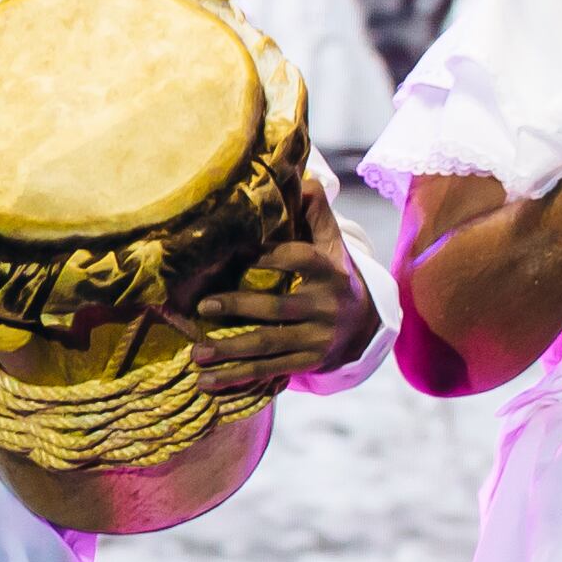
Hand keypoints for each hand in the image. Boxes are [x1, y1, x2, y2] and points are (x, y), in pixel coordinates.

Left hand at [189, 169, 382, 385]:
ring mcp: (316, 339)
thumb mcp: (332, 244)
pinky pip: (269, 371)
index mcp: (329, 272)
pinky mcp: (306, 362)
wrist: (365, 326)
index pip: (301, 260)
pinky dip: (236, 378)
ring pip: (269, 345)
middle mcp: (325, 307)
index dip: (274, 257)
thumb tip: (304, 177)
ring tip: (196, 354)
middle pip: (279, 308)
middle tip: (202, 307)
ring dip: (230, 351)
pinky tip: (206, 383)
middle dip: (240, 308)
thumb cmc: (334, 274)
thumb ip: (316, 214)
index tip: (244, 254)